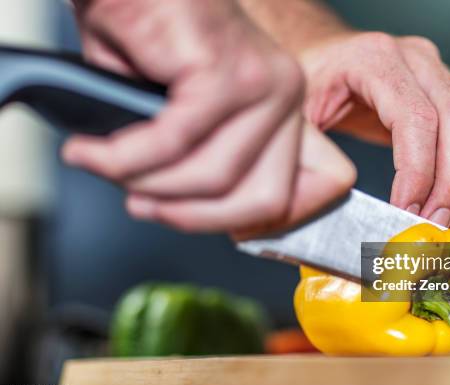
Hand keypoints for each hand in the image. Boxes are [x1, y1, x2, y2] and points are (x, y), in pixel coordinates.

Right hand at [64, 0, 355, 233]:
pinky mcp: (227, 72)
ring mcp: (263, 84)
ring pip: (215, 178)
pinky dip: (126, 156)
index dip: (251, 223)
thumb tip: (202, 212)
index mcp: (281, 109)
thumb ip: (206, 162)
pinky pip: (175, 143)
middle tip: (140, 203)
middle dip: (192, 216)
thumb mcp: (184, 114)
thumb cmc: (147, 36)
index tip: (201, 223)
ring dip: (147, 182)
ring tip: (103, 163)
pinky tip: (94, 150)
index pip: (296, 191)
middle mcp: (284, 96)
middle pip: (262, 200)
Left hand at [300, 32, 449, 230]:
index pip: (416, 117)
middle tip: (434, 226)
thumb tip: (328, 203)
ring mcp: (438, 75)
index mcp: (375, 58)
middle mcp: (416, 60)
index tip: (407, 211)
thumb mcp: (297, 111)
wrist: (320, 56)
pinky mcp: (448, 97)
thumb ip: (311, 150)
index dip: (418, 171)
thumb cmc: (308, 82)